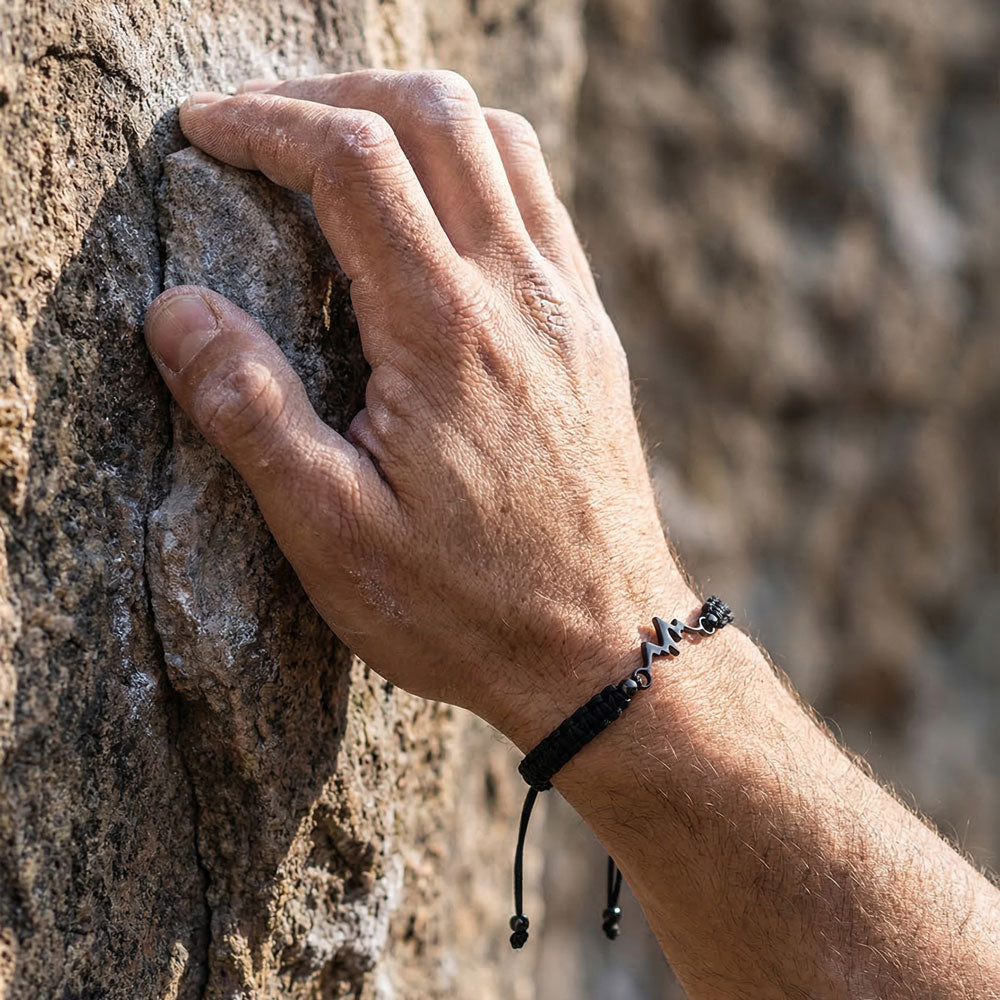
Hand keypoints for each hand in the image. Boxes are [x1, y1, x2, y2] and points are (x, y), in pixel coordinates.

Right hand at [144, 70, 691, 746]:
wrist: (606, 647)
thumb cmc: (472, 608)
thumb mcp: (336, 538)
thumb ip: (252, 415)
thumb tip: (178, 312)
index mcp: (444, 335)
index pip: (351, 162)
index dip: (265, 124)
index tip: (204, 131)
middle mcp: (518, 296)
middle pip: (433, 115)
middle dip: (335, 93)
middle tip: (264, 123)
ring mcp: (568, 308)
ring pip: (501, 142)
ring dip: (414, 118)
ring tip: (345, 149)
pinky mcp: (590, 334)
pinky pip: (541, 203)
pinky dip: (479, 168)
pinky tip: (437, 215)